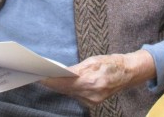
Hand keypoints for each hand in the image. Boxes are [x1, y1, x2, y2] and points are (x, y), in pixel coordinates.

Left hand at [41, 49, 155, 106]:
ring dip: (56, 86)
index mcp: (91, 81)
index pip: (63, 82)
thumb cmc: (111, 63)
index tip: (37, 74)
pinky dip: (66, 89)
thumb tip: (59, 73)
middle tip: (34, 74)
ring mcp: (92, 100)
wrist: (128, 73)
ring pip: (68, 93)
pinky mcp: (92, 103)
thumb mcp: (93, 61)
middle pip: (63, 89)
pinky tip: (58, 83)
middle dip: (49, 82)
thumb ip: (76, 69)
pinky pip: (75, 95)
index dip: (49, 79)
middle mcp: (91, 94)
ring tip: (43, 77)